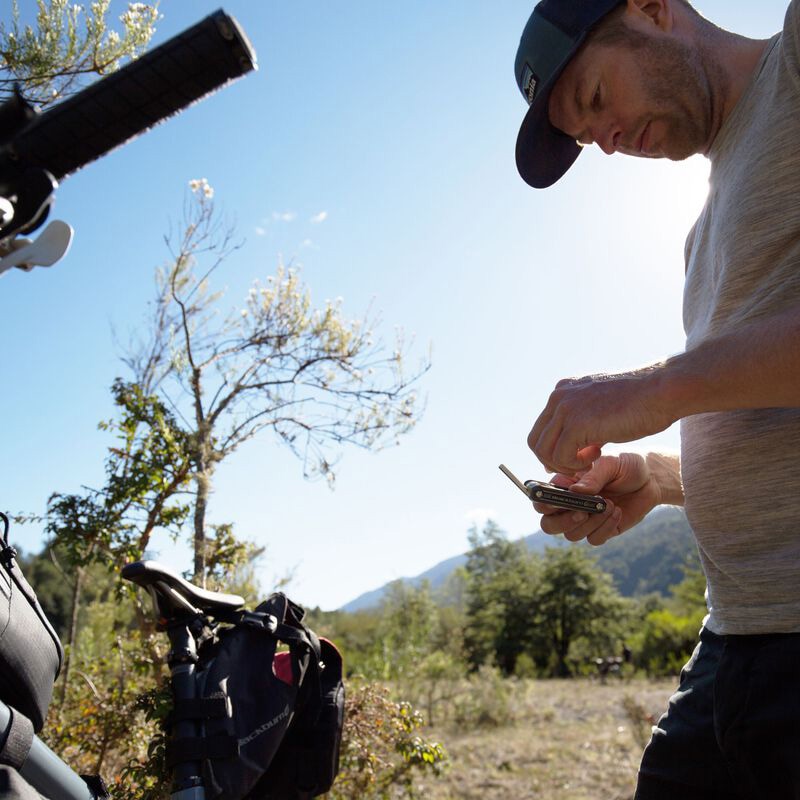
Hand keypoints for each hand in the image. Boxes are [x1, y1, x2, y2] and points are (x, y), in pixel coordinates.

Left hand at [528, 369, 674, 473]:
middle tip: (582, 463)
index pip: (541, 428)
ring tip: (592, 459)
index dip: (554, 450)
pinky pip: (561, 456)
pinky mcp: (576, 423)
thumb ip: (581, 423)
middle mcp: (559, 396)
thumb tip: (565, 451)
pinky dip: (576, 464)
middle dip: (555, 460)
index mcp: (563, 390)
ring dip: (566, 464)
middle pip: (536, 441)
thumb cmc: (641, 401)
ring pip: (544, 451)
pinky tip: (598, 455)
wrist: (662, 390)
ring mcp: (565, 408)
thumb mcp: (601, 408)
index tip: (577, 456)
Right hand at [534, 454, 662, 545]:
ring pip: (571, 535)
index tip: (563, 499)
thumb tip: (575, 491)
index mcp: (564, 485)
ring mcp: (585, 519)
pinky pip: (593, 539)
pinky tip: (617, 511)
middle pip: (548, 525)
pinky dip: (605, 528)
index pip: (540, 500)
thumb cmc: (626, 464)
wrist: (652, 478)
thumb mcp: (610, 464)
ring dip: (590, 522)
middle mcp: (570, 504)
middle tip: (582, 511)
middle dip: (563, 521)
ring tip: (609, 504)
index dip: (545, 503)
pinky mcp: (602, 530)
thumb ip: (592, 477)